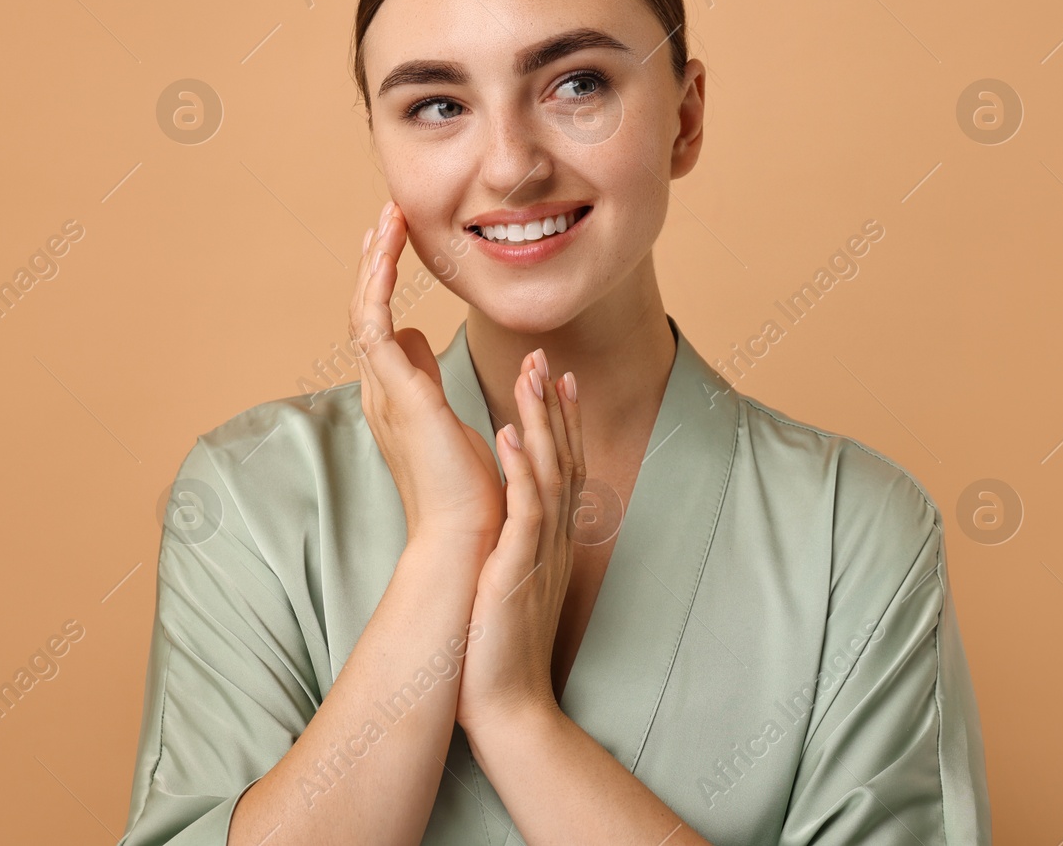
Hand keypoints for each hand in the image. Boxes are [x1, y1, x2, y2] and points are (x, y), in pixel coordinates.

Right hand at [351, 200, 504, 547]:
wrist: (466, 535)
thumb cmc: (466, 488)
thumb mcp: (446, 416)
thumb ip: (424, 377)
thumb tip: (415, 339)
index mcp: (394, 396)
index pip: (381, 325)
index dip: (384, 280)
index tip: (395, 239)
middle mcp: (380, 391)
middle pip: (365, 311)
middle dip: (374, 261)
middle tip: (385, 216)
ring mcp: (382, 392)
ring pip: (363, 311)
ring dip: (374, 262)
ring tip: (387, 218)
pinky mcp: (394, 394)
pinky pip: (372, 326)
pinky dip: (377, 285)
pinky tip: (387, 252)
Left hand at [458, 348, 584, 726]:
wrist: (508, 706)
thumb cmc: (498, 651)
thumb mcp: (509, 584)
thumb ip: (512, 548)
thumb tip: (500, 526)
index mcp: (550, 539)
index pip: (560, 467)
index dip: (559, 422)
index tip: (554, 379)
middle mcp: (554, 538)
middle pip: (563, 458)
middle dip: (554, 406)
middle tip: (547, 357)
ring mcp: (542, 551)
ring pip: (550, 473)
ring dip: (541, 422)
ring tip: (532, 376)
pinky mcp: (521, 568)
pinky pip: (526, 511)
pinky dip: (520, 470)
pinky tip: (510, 436)